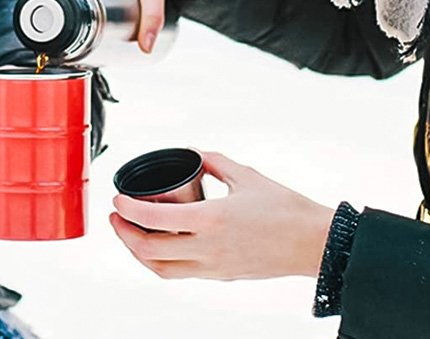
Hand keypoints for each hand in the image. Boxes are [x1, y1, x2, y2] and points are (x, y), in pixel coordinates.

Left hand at [108, 151, 333, 280]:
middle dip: (124, 234)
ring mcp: (213, 267)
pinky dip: (162, 261)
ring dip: (139, 253)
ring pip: (161, 269)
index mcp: (211, 220)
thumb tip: (193, 154)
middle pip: (149, 251)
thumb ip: (214, 162)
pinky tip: (162, 245)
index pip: (154, 220)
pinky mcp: (221, 276)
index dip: (128, 210)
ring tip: (131, 233)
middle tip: (116, 216)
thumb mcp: (246, 175)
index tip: (118, 200)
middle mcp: (208, 248)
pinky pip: (181, 273)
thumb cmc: (286, 210)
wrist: (313, 243)